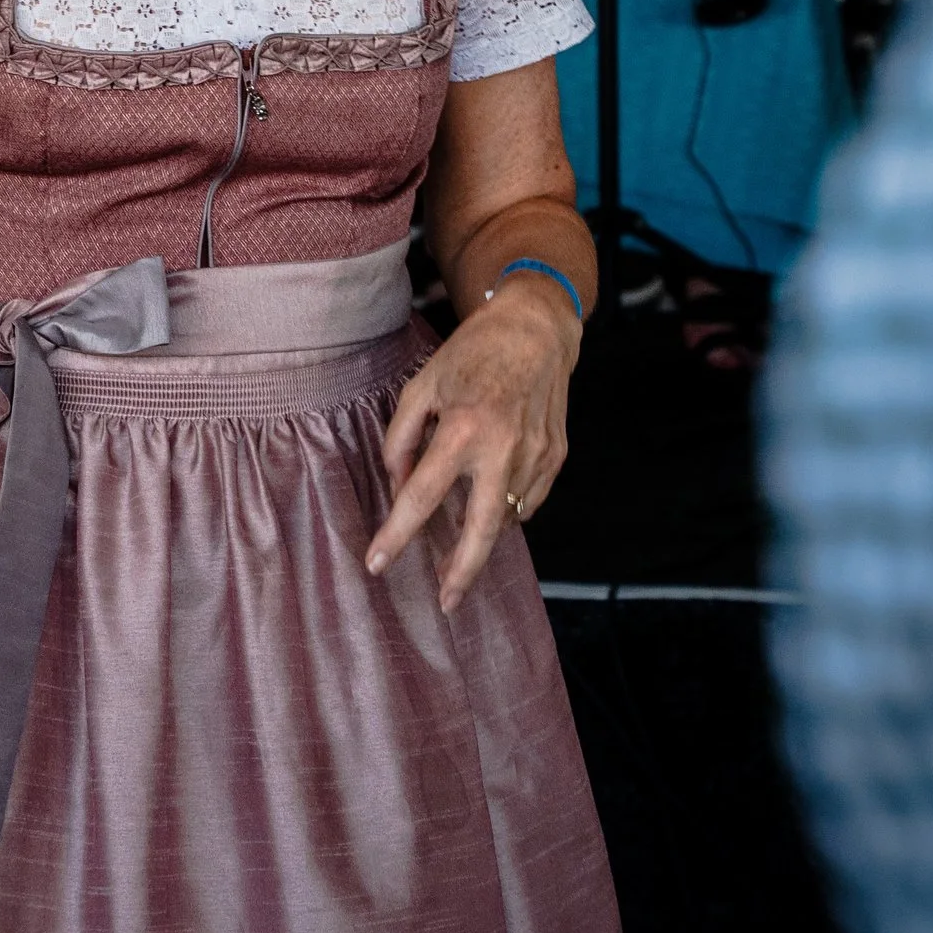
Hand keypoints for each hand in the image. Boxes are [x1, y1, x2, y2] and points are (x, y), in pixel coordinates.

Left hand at [364, 279, 576, 613]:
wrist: (536, 331)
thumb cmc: (471, 355)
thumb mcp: (421, 387)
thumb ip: (401, 440)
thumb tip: (400, 488)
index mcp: (464, 430)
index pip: (422, 497)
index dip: (396, 535)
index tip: (377, 564)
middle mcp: (505, 450)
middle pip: (480, 531)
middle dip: (461, 573)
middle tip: (445, 601)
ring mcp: (536, 458)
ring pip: (504, 519)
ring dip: (480, 531)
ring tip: (460, 527)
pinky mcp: (556, 459)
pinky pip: (527, 503)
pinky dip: (506, 509)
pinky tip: (491, 496)